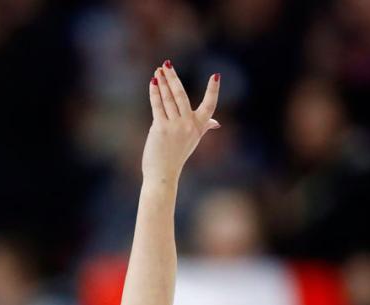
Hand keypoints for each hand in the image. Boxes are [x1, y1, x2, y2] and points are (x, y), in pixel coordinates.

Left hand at [142, 61, 219, 182]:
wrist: (163, 174)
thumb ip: (204, 128)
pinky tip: (153, 82)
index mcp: (199, 127)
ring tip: (158, 70)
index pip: (210, 106)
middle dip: (173, 78)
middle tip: (167, 64)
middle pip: (182, 95)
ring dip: (162, 82)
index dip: (213, 91)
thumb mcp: (193, 140)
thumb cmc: (176, 156)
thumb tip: (216, 123)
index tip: (216, 76)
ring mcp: (175, 126)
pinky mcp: (160, 128)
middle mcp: (189, 125)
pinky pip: (157, 106)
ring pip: (168, 99)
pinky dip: (154, 93)